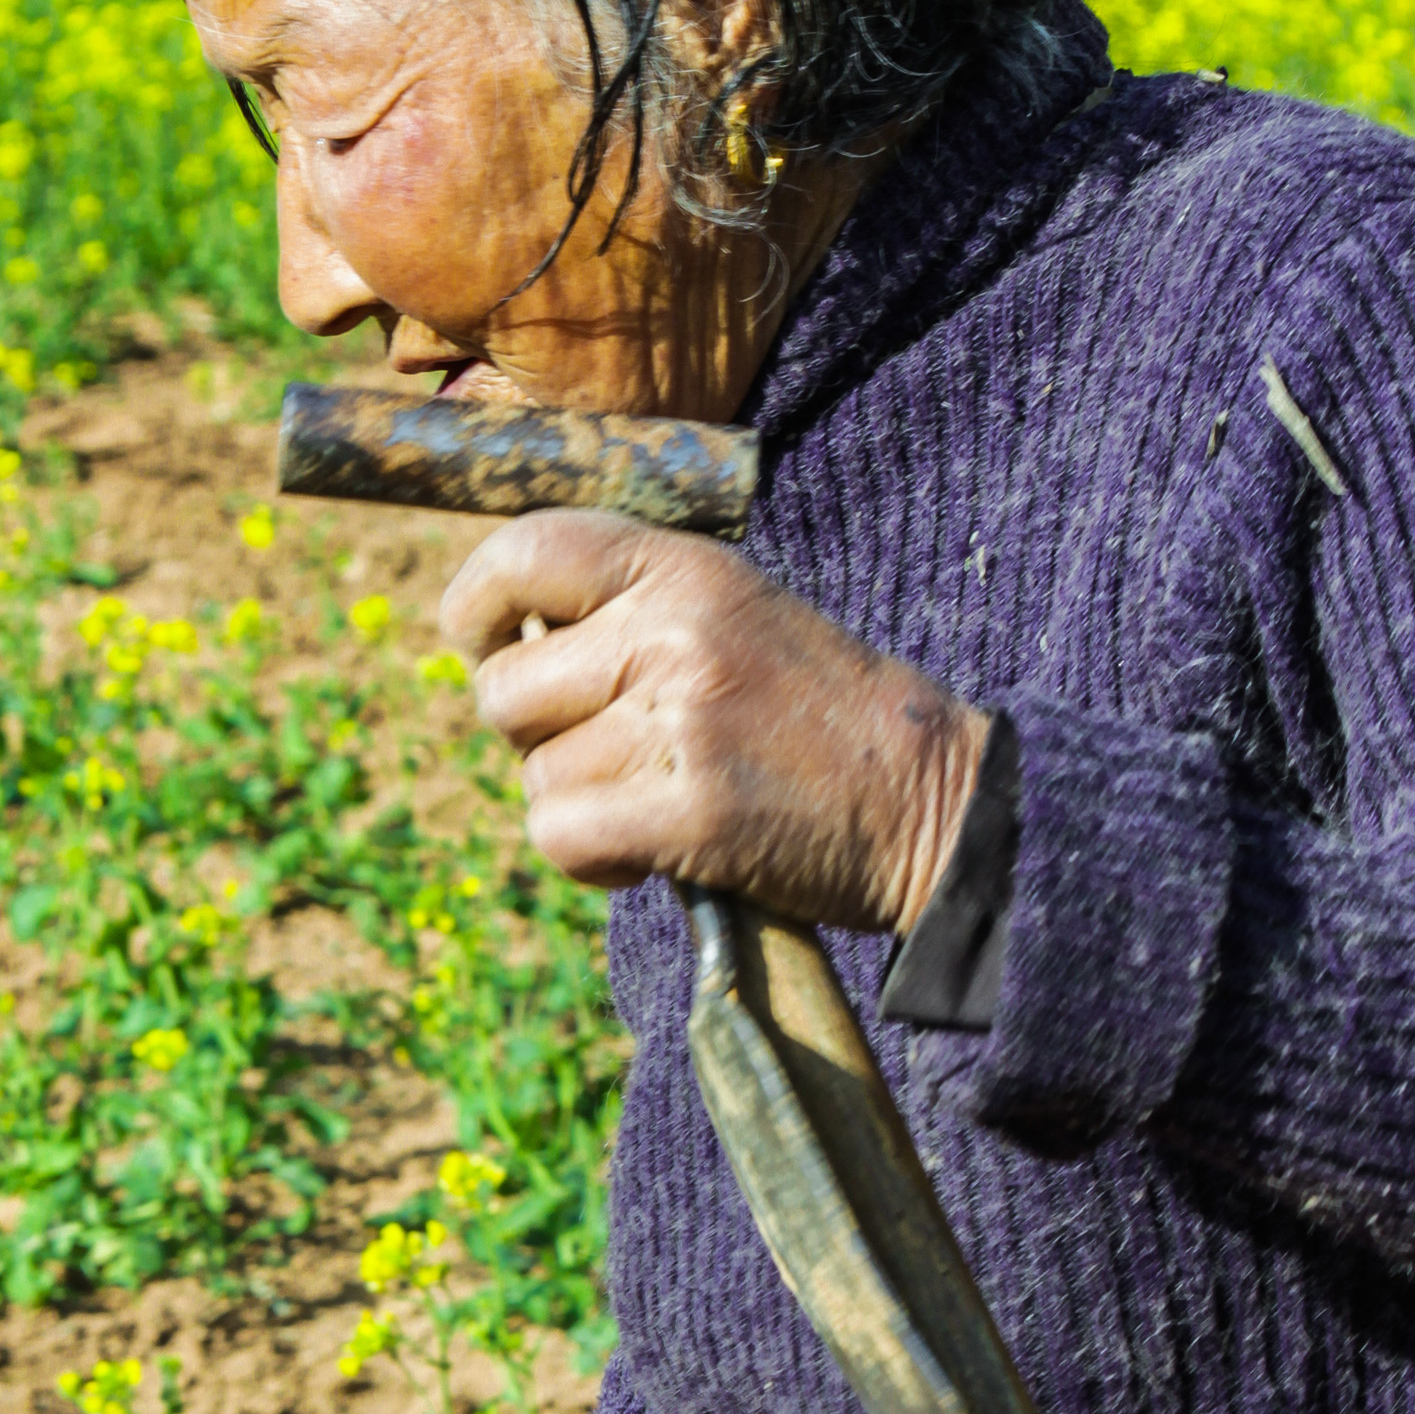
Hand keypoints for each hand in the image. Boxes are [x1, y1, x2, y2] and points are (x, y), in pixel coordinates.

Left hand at [439, 511, 989, 932]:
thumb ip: (633, 610)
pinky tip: (646, 857)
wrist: (937, 802)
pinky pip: (562, 836)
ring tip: (658, 803)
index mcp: (687, 569)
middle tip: (610, 756)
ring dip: (580, 808)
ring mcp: (683, 719)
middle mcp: (676, 630)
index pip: (528, 552)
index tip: (489, 648)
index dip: (476, 605)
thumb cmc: (823, 720)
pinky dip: (589, 862)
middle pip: (505, 690)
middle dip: (534, 738)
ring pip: (536, 776)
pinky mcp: (690, 811)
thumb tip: (503, 645)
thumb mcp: (738, 616)